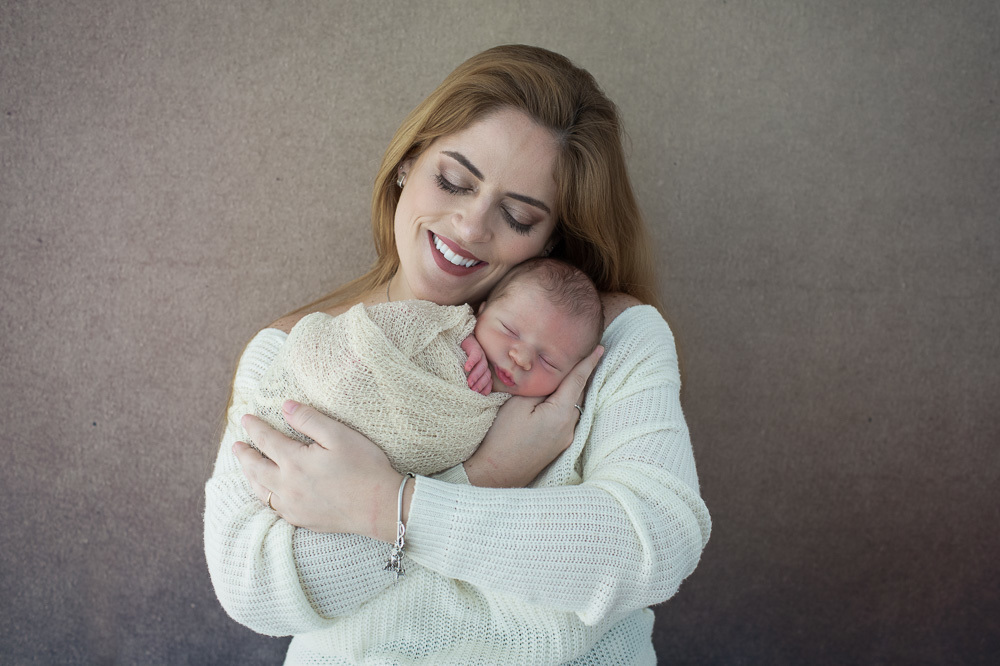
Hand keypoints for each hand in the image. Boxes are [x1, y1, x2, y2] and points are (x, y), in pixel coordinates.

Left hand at [232, 401, 406, 542]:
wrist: (380, 507)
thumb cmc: (365, 467)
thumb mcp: (340, 435)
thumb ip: (310, 420)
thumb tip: (285, 406)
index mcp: (295, 462)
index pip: (266, 440)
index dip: (254, 427)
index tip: (245, 418)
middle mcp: (287, 486)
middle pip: (256, 468)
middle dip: (244, 455)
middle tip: (236, 445)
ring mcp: (293, 506)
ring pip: (261, 491)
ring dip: (250, 476)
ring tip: (246, 468)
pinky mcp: (302, 519)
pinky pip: (274, 507)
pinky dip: (265, 496)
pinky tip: (268, 492)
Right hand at [461, 334, 491, 395]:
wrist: (458, 338)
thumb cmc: (459, 358)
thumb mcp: (463, 370)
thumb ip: (467, 379)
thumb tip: (466, 392)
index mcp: (483, 370)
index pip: (488, 382)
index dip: (485, 389)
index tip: (479, 395)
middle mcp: (483, 363)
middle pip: (486, 376)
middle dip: (480, 384)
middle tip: (473, 391)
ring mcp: (481, 355)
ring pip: (482, 367)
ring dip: (475, 375)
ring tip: (469, 383)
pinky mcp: (475, 347)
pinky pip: (476, 356)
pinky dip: (472, 362)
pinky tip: (466, 367)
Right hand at [464, 345, 603, 486]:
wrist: (494, 474)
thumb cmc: (502, 438)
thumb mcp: (517, 404)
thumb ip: (539, 387)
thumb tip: (551, 378)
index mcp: (561, 413)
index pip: (578, 381)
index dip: (588, 363)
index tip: (600, 348)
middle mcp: (569, 427)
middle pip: (579, 393)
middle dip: (582, 375)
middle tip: (586, 355)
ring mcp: (564, 439)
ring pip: (573, 406)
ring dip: (573, 390)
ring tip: (570, 373)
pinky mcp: (557, 446)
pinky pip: (566, 418)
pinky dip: (565, 404)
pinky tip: (557, 398)